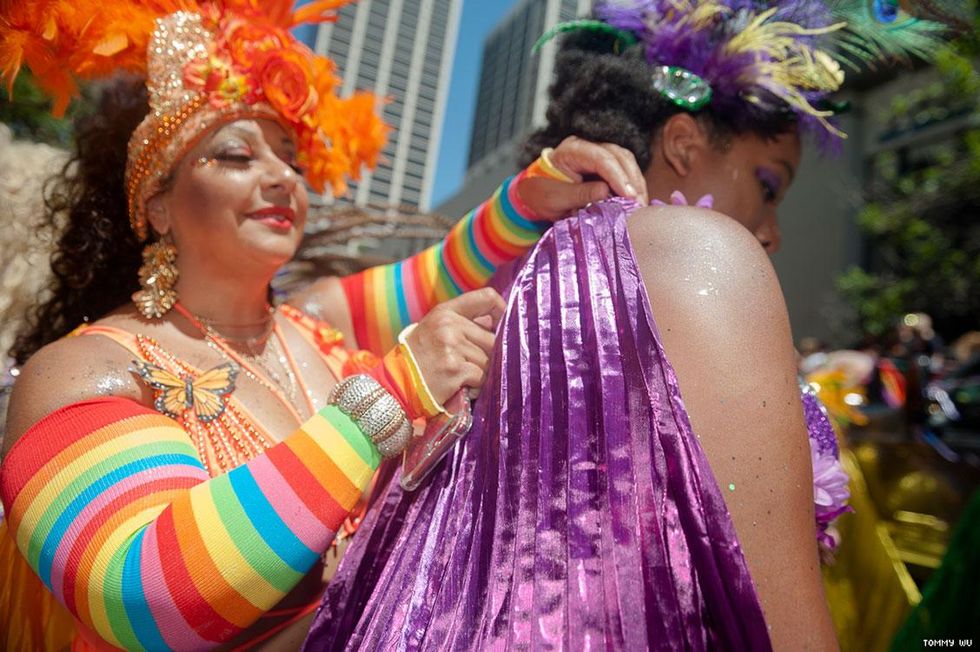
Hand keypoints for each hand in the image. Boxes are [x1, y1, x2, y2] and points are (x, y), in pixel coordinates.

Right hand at [407, 288, 505, 402]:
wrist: (397, 385)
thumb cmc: (420, 359)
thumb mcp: (436, 329)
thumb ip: (464, 322)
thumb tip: (497, 322)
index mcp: (445, 311)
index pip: (486, 297)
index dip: (502, 311)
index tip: (502, 326)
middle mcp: (449, 325)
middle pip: (493, 339)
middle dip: (489, 356)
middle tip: (473, 367)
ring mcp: (452, 346)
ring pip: (489, 361)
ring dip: (482, 374)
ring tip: (462, 378)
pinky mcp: (456, 369)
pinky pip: (482, 378)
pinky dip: (476, 387)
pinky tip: (461, 387)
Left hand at [516, 135, 647, 221]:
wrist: (536, 194)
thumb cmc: (541, 194)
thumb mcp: (555, 199)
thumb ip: (580, 194)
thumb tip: (606, 191)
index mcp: (573, 150)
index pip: (601, 158)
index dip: (618, 176)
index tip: (629, 195)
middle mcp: (589, 147)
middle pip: (620, 157)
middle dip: (632, 180)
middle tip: (639, 204)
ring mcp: (599, 155)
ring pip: (626, 163)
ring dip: (636, 184)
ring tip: (640, 205)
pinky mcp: (606, 167)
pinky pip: (625, 172)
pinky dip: (632, 186)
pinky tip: (636, 201)